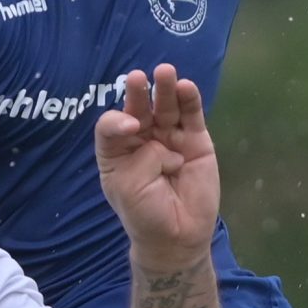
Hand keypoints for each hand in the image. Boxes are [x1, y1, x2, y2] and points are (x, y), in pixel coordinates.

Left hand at [94, 65, 218, 268]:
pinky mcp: (195, 141)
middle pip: (140, 108)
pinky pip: (191, 116)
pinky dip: (189, 100)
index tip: (131, 128)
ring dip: (165, 88)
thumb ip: (138, 155)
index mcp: (118, 148)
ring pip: (166, 106)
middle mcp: (143, 138)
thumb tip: (162, 139)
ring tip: (165, 72)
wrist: (176, 236)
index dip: (118, 121)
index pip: (112, 125)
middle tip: (137, 78)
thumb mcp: (126, 184)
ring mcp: (170, 137)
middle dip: (138, 93)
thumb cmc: (143, 212)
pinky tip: (186, 86)